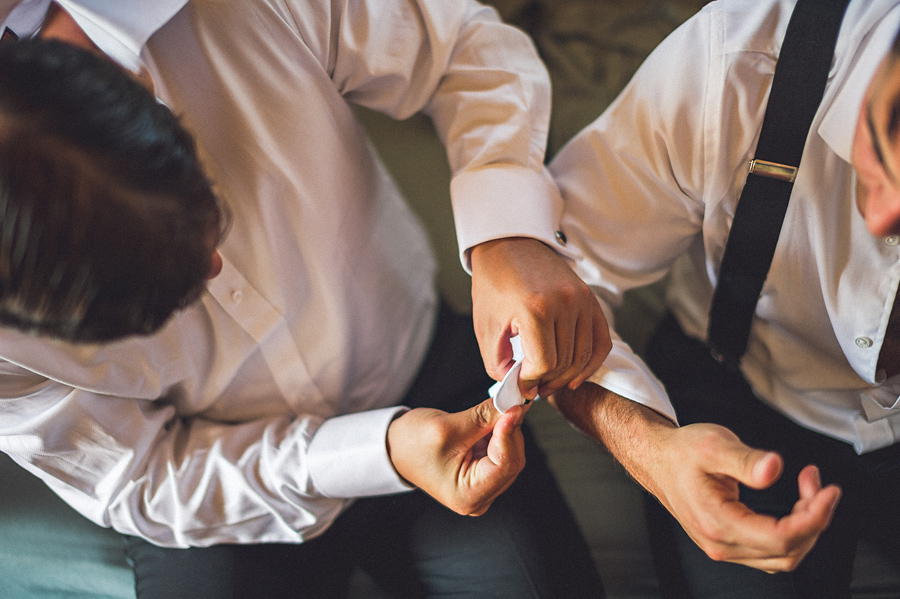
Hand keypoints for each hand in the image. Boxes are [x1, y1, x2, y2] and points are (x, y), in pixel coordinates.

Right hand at [386, 398, 526, 514]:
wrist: (396, 448)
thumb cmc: (412, 443)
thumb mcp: (449, 427)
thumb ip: (485, 417)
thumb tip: (514, 406)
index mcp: (468, 496)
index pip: (505, 464)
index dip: (510, 433)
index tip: (513, 407)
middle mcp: (480, 498)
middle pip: (512, 460)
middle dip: (508, 431)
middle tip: (505, 403)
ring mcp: (484, 489)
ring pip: (511, 455)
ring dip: (504, 432)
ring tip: (488, 415)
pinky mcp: (485, 477)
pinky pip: (503, 453)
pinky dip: (499, 435)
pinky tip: (486, 424)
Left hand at [470, 237, 610, 396]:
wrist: (510, 246)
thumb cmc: (495, 283)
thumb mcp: (486, 326)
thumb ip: (498, 363)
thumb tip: (518, 390)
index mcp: (535, 308)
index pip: (543, 364)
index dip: (530, 382)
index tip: (521, 385)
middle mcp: (564, 303)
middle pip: (564, 363)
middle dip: (547, 382)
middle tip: (533, 387)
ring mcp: (582, 300)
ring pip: (582, 357)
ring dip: (566, 377)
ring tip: (548, 382)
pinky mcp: (591, 299)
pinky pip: (601, 341)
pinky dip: (591, 363)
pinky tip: (575, 377)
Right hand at [648, 423, 841, 571]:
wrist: (657, 459)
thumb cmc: (682, 452)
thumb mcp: (714, 444)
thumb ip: (746, 459)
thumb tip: (775, 469)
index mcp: (717, 522)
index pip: (780, 538)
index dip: (814, 517)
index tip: (829, 490)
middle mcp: (721, 543)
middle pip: (787, 552)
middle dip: (814, 519)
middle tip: (817, 483)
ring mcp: (724, 547)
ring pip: (782, 557)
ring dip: (805, 528)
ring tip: (809, 492)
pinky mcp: (728, 543)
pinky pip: (770, 553)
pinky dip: (791, 534)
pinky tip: (795, 508)